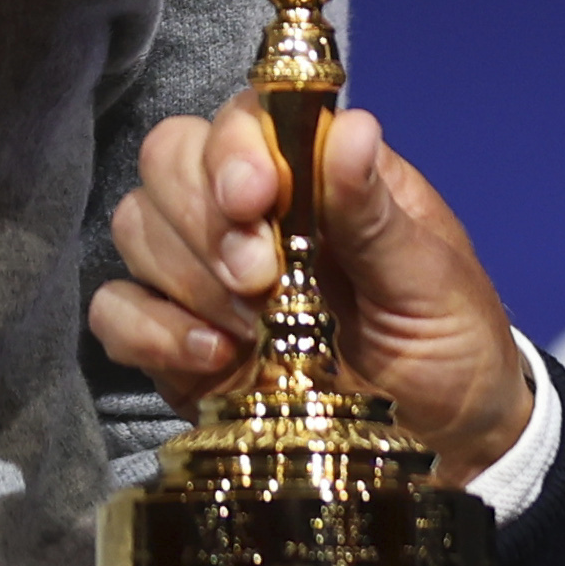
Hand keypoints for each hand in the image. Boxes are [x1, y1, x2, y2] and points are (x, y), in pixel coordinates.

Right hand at [95, 99, 541, 483]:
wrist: (447, 446)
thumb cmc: (451, 343)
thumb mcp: (432, 280)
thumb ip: (377, 212)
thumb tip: (352, 127)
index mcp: (316, 172)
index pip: (240, 119)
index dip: (232, 150)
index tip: (255, 200)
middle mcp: (251, 210)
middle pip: (168, 159)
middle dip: (203, 219)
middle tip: (259, 281)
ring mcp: (205, 275)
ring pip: (135, 226)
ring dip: (184, 277)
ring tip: (250, 331)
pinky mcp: (175, 343)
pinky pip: (114, 311)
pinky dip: (147, 331)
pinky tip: (212, 360)